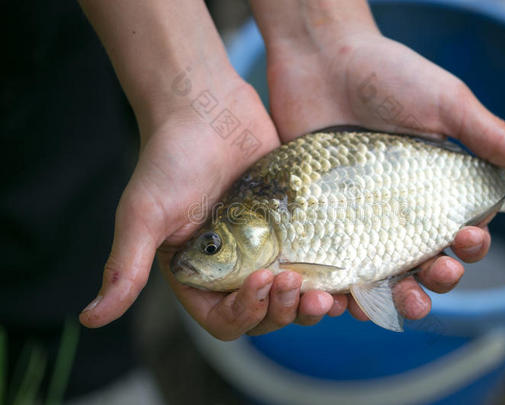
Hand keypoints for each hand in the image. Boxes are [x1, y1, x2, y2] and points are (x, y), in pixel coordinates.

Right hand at [78, 77, 340, 339]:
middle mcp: (233, 268)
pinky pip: (314, 262)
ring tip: (327, 295)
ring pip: (293, 295)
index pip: (224, 318)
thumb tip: (90, 319)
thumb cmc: (170, 157)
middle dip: (283, 311)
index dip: (245, 312)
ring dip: (309, 303)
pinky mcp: (291, 227)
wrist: (207, 107)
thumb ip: (125, 266)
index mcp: (198, 275)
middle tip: (299, 289)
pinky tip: (346, 276)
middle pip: (264, 314)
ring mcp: (265, 248)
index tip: (262, 281)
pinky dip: (330, 277)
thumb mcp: (144, 213)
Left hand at [263, 22, 504, 320]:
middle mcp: (397, 212)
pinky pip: (332, 263)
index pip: (460, 233)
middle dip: (434, 280)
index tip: (468, 239)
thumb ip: (485, 133)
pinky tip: (342, 298)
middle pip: (422, 263)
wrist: (322, 60)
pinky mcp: (320, 219)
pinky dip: (338, 288)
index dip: (469, 246)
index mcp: (435, 190)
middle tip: (435, 274)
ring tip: (395, 304)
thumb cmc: (388, 75)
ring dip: (390, 297)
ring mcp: (357, 218)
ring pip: (378, 274)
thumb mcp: (442, 100)